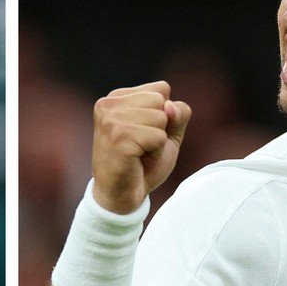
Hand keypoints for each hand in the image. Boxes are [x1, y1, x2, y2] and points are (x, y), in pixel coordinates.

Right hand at [91, 81, 190, 213]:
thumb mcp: (167, 132)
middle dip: (160, 127)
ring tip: (139, 153)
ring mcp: (111, 120)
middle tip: (142, 146)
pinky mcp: (118, 138)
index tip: (144, 133)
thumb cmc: (142, 164)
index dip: (164, 115)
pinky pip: (158, 137)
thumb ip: (177, 113)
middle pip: (161, 101)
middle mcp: (109, 104)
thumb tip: (169, 107)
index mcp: (116, 97)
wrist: (122, 196)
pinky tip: (137, 161)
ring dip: (157, 141)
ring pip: (161, 117)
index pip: (162, 89)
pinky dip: (156, 153)